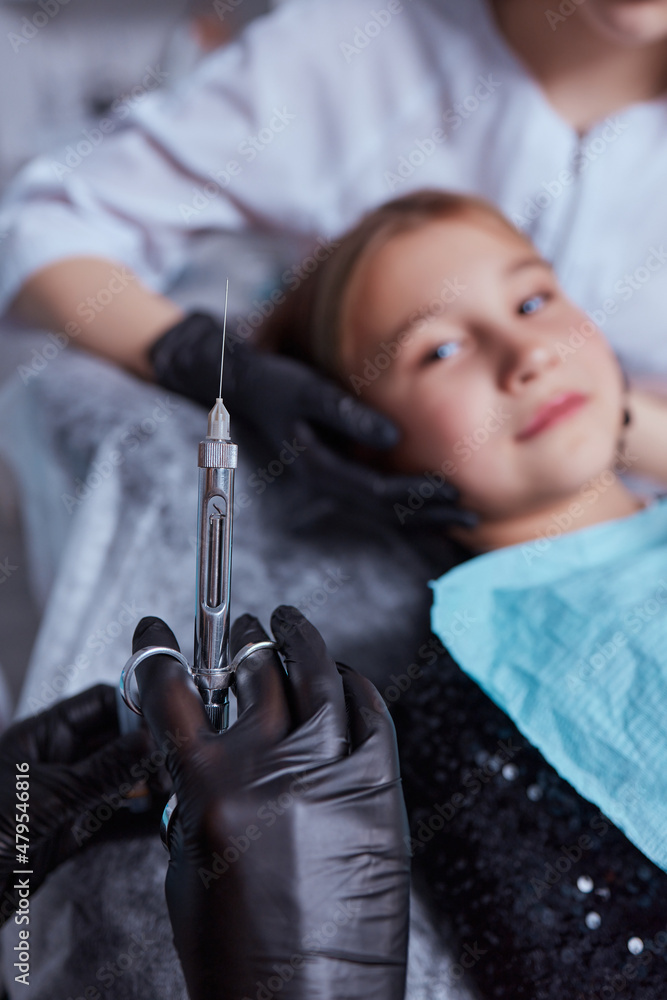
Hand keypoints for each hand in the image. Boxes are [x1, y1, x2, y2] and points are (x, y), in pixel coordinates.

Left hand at [0, 685, 151, 925]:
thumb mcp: (53, 796)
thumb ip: (105, 769)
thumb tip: (149, 741)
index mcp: (40, 735)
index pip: (98, 703)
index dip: (133, 706)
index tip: (166, 718)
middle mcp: (56, 758)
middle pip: (113, 738)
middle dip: (146, 744)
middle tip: (177, 757)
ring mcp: (66, 792)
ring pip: (118, 774)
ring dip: (146, 777)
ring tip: (173, 784)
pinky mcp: (72, 826)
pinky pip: (114, 809)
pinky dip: (137, 809)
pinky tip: (159, 810)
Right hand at [133, 608, 410, 999]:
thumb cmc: (243, 957)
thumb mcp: (187, 867)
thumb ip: (193, 793)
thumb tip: (201, 749)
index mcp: (211, 791)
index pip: (172, 693)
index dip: (158, 654)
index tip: (158, 639)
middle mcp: (271, 769)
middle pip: (252, 671)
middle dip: (240, 643)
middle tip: (241, 632)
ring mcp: (333, 773)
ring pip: (316, 674)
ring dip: (298, 640)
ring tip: (289, 626)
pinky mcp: (380, 789)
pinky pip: (371, 712)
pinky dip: (354, 686)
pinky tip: (344, 677)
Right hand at [149, 311, 473, 527]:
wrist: (247, 386)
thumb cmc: (278, 383)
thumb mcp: (310, 390)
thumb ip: (349, 415)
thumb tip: (395, 438)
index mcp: (317, 467)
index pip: (375, 490)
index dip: (415, 494)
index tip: (452, 491)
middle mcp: (324, 482)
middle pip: (383, 511)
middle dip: (427, 517)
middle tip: (471, 518)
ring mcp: (329, 480)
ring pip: (380, 511)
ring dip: (420, 518)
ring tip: (460, 519)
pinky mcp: (336, 471)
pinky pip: (374, 497)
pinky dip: (404, 506)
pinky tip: (429, 507)